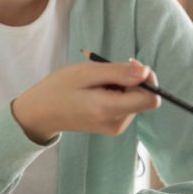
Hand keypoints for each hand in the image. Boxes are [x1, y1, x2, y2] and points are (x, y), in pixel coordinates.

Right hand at [11, 59, 159, 143]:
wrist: (41, 113)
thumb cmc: (60, 88)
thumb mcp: (87, 73)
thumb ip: (118, 72)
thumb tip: (146, 71)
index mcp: (110, 110)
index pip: (151, 99)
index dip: (148, 79)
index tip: (130, 66)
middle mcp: (117, 123)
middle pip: (144, 97)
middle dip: (131, 80)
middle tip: (106, 71)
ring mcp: (116, 127)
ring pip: (136, 99)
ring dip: (122, 85)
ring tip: (97, 82)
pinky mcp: (113, 126)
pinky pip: (127, 104)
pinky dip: (117, 93)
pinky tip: (98, 90)